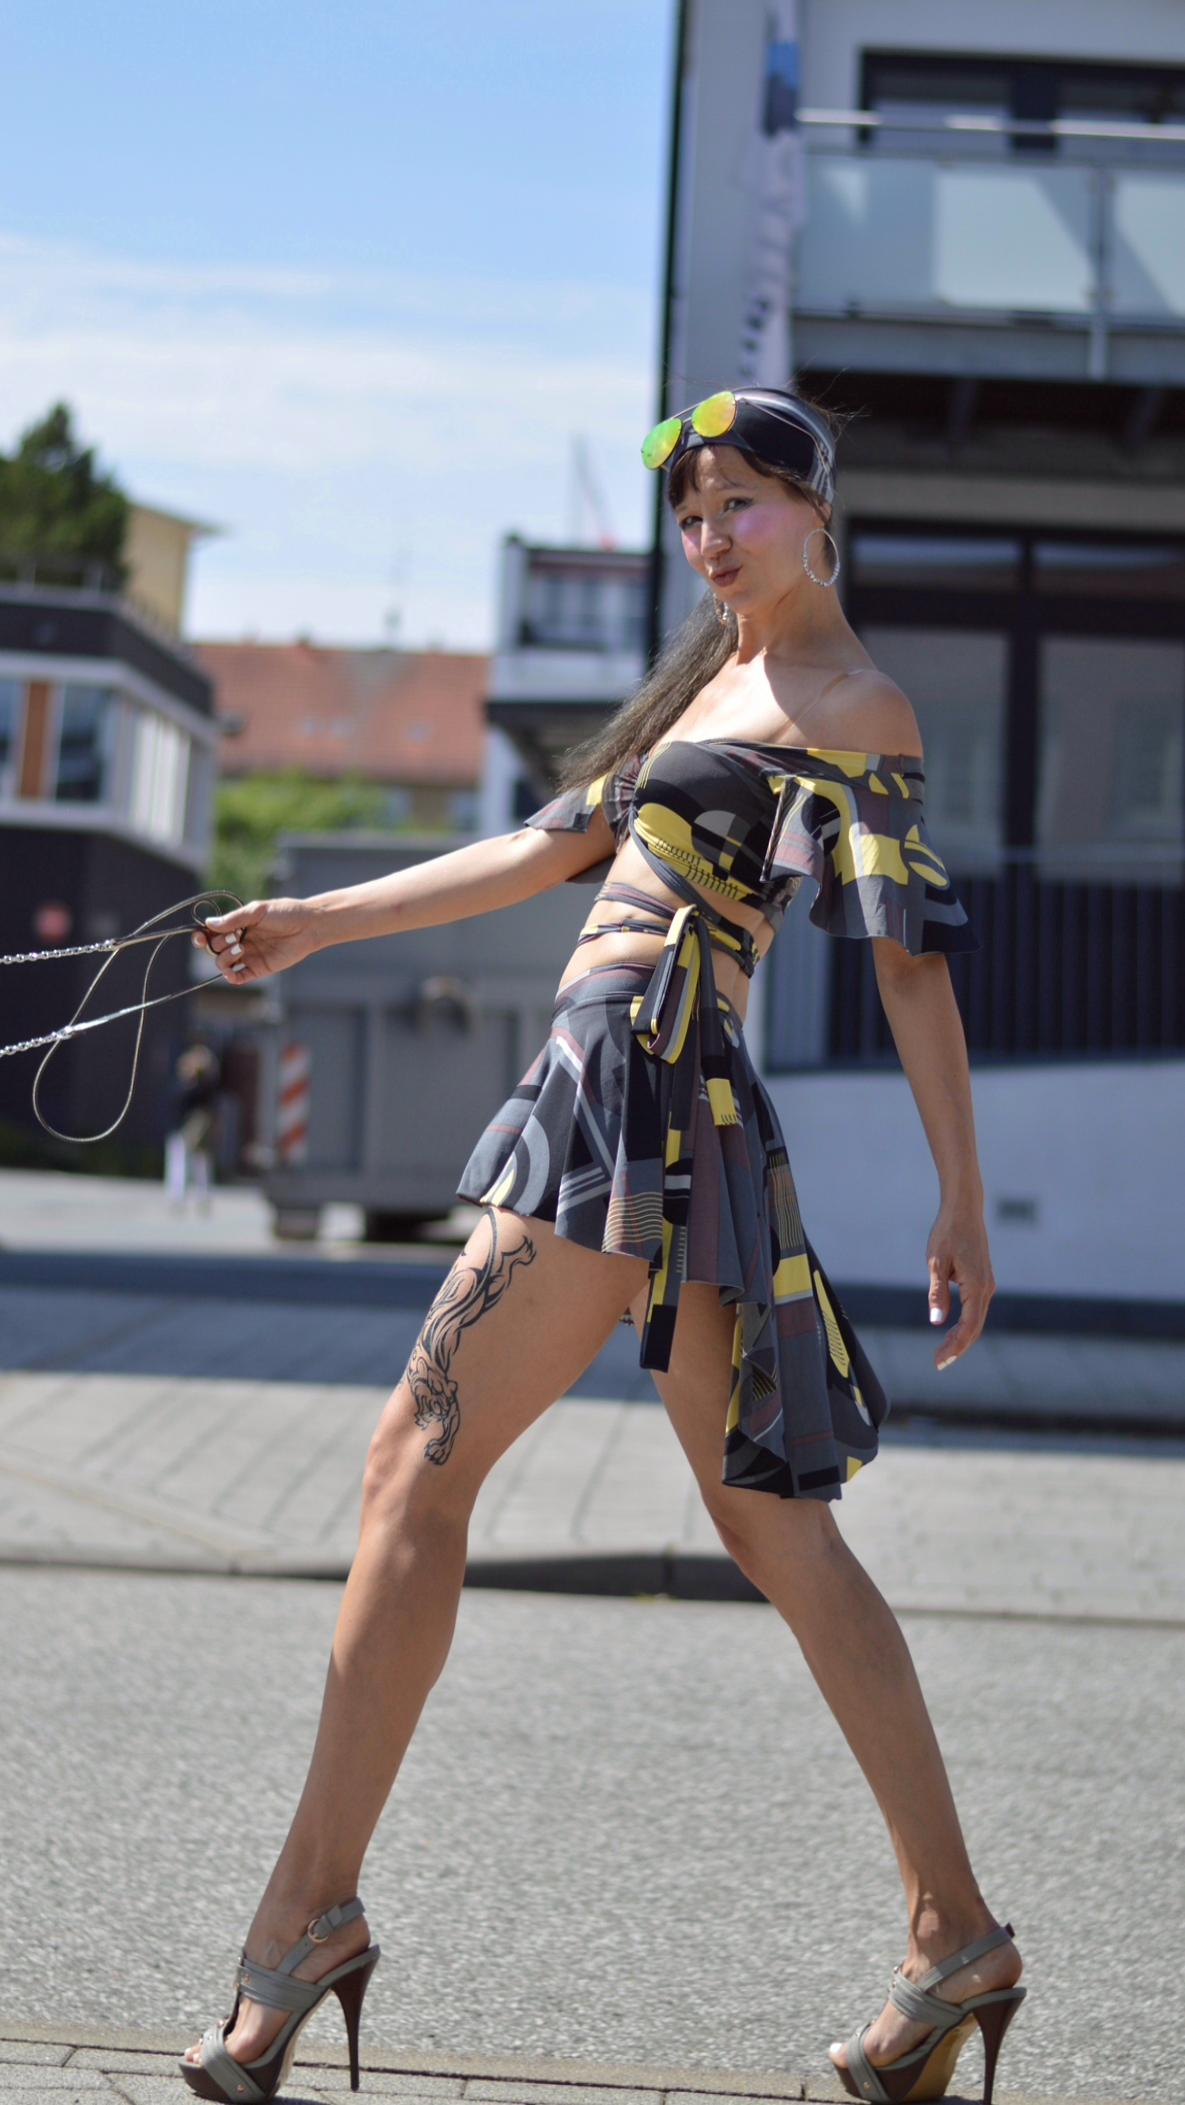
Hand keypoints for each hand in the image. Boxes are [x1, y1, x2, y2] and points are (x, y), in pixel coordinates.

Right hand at [191, 898, 320, 983]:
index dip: (201, 935)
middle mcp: (239, 940)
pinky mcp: (258, 968)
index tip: (200, 936)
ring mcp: (248, 955)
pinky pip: (239, 977)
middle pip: (213, 948)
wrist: (308, 926)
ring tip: (241, 948)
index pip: (211, 932)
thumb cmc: (285, 913)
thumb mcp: (257, 911)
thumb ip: (234, 919)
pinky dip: (231, 977)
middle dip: (217, 944)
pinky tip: (232, 973)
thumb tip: (208, 924)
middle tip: (234, 937)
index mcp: (236, 924)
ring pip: (223, 963)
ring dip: (224, 958)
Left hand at [926, 1200, 993, 1370]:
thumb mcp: (936, 1263)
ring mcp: (986, 1284)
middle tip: (937, 1362)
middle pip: (975, 1327)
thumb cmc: (947, 1232)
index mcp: (976, 1286)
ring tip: (941, 1351)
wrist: (963, 1209)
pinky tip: (950, 1331)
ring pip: (976, 1320)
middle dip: (957, 1347)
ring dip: (960, 1337)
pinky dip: (964, 1324)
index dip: (955, 1346)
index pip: (969, 1326)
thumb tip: (937, 1321)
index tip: (939, 1360)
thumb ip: (936, 1293)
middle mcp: (986, 1288)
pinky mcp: (981, 1280)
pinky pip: (975, 1309)